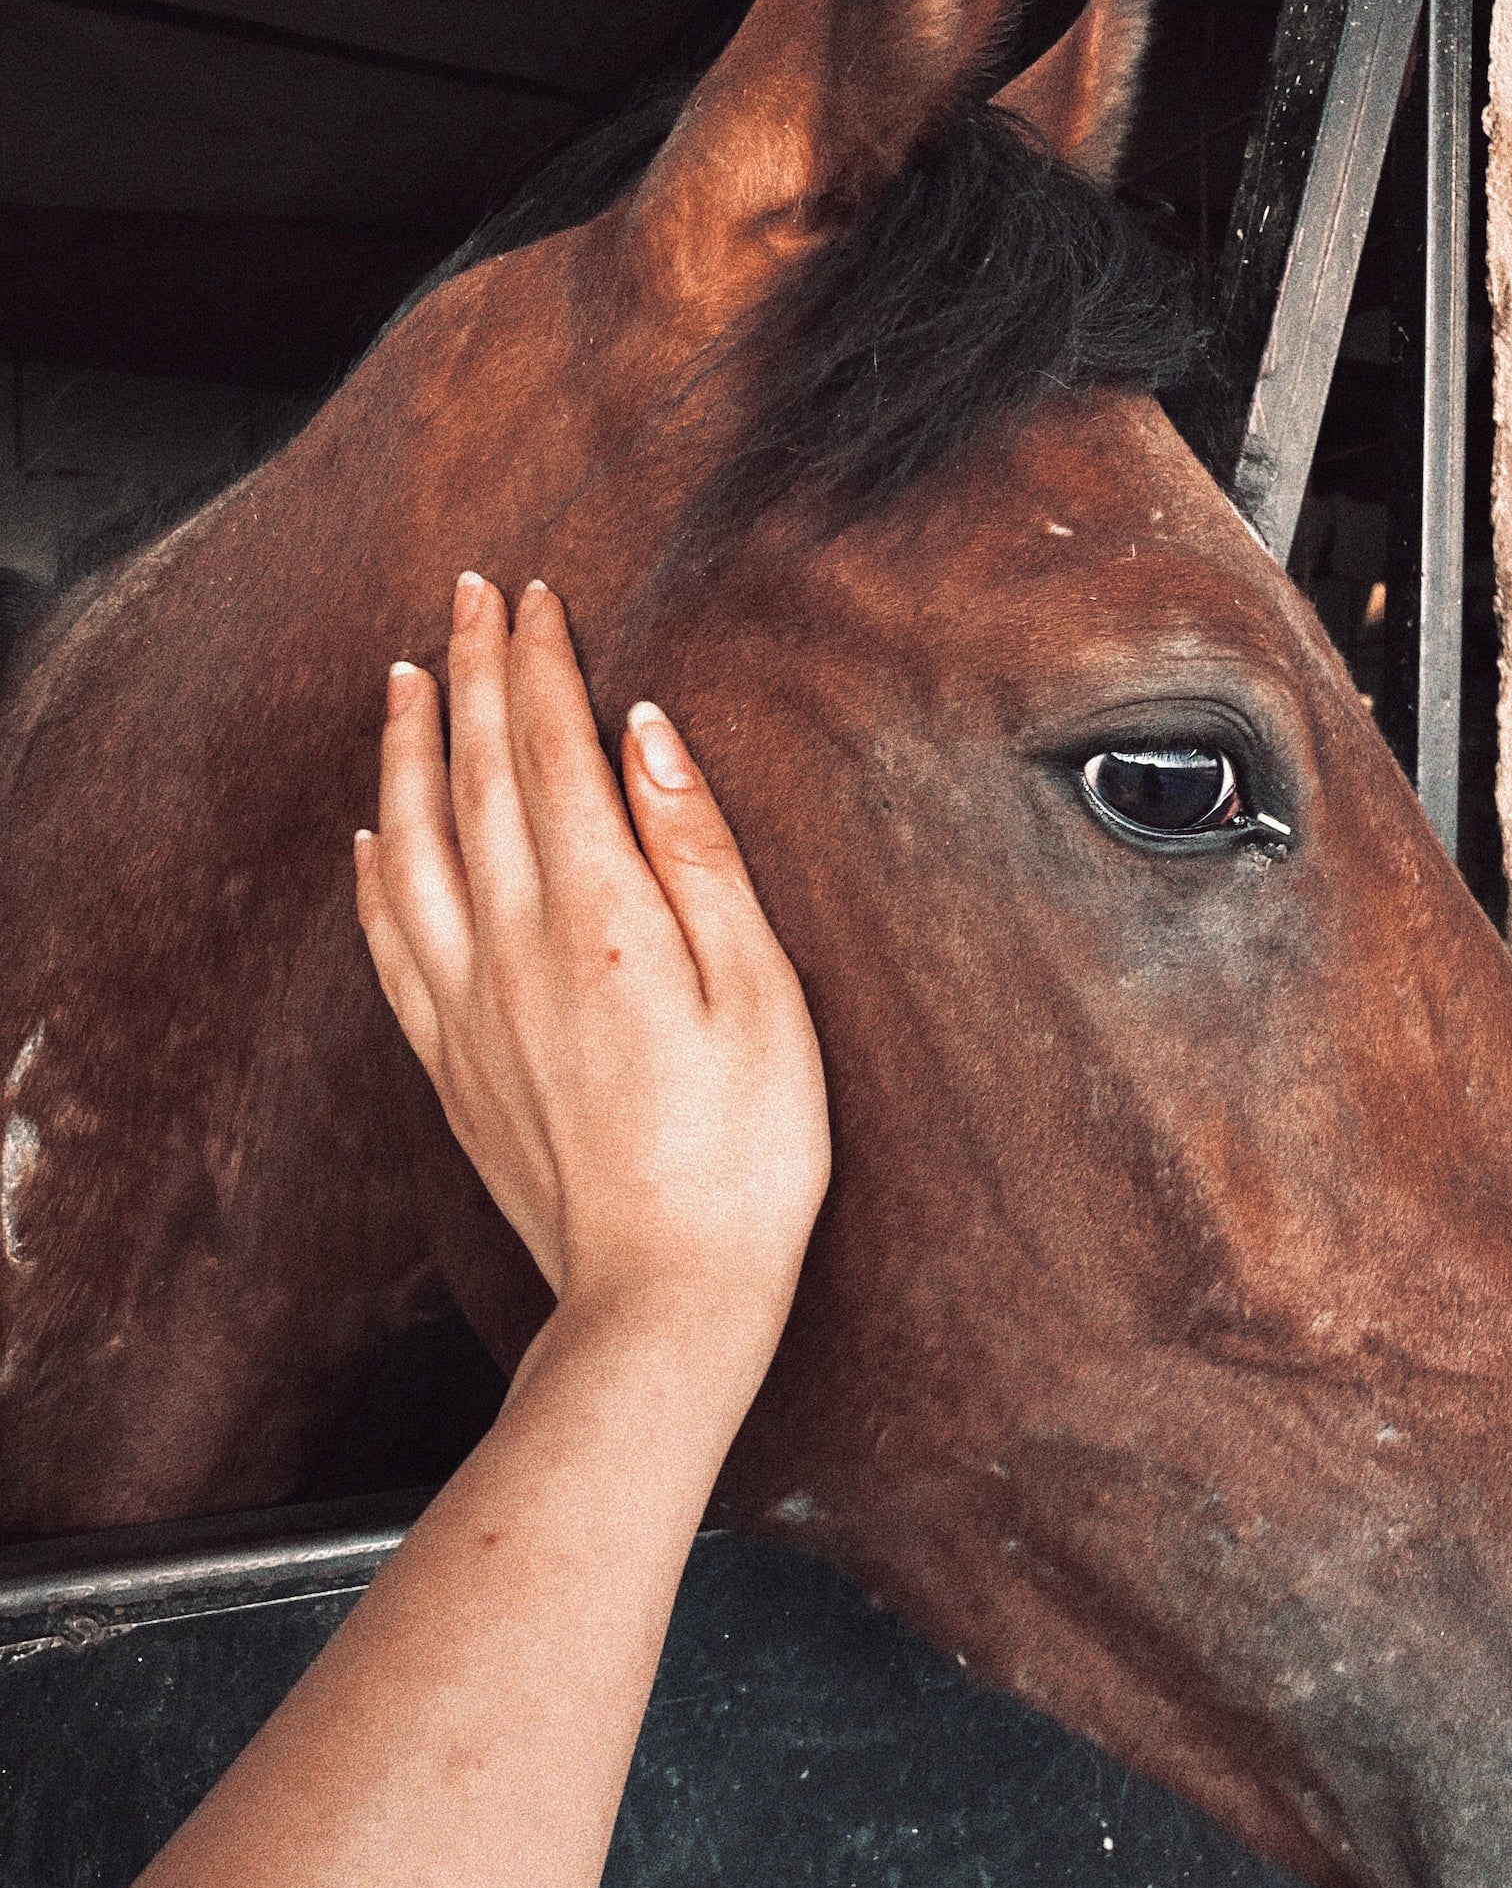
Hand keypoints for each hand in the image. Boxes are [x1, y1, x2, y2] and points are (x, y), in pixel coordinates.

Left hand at [355, 574, 828, 1373]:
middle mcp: (513, 946)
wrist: (664, 1295)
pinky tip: (371, 837)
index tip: (536, 594)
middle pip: (474, 775)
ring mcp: (468, 1005)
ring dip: (404, 750)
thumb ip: (699, 854)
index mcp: (601, 917)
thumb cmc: (746, 1154)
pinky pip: (389, 939)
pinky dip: (374, 870)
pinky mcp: (451, 1060)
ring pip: (411, 843)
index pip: (552, 750)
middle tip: (470, 593)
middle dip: (469, 671)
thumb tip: (645, 734)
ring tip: (403, 679)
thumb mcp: (764, 994)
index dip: (539, 662)